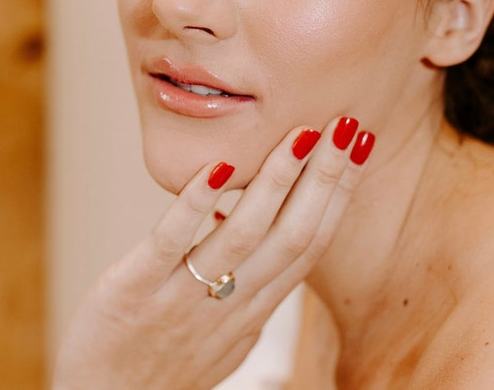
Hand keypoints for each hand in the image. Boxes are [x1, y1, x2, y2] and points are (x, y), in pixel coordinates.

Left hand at [52, 116, 374, 389]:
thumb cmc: (167, 367)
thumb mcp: (227, 335)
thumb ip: (255, 290)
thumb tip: (278, 248)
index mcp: (254, 310)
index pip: (311, 245)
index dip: (340, 196)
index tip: (359, 148)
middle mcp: (229, 306)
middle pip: (292, 236)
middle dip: (324, 178)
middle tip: (345, 127)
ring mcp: (183, 298)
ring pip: (244, 235)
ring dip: (277, 182)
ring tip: (300, 136)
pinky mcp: (134, 290)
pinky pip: (170, 243)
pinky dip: (197, 205)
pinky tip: (218, 168)